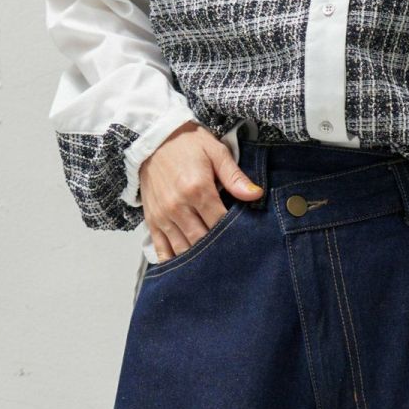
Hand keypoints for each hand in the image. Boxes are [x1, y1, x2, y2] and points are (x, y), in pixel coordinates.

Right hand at [139, 122, 262, 261]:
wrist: (153, 138)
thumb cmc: (187, 144)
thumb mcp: (215, 152)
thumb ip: (234, 176)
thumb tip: (256, 195)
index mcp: (197, 189)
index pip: (220, 223)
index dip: (233, 234)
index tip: (243, 240)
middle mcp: (178, 206)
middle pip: (202, 241)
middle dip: (217, 250)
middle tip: (231, 258)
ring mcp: (163, 216)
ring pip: (184, 250)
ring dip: (198, 260)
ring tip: (213, 265)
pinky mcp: (152, 221)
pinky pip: (162, 250)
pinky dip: (174, 262)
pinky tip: (187, 270)